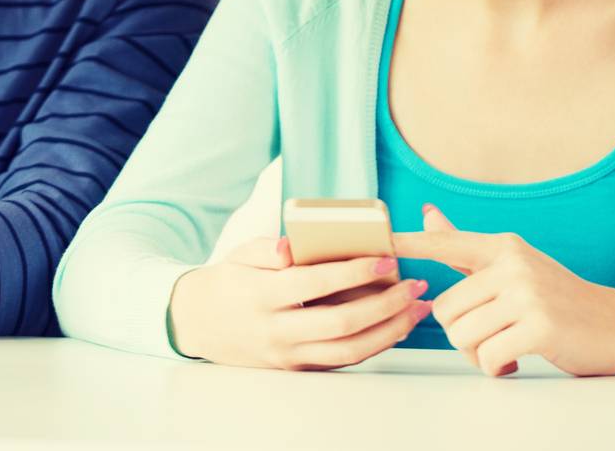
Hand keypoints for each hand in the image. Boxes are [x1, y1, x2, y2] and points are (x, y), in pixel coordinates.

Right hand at [167, 235, 430, 370]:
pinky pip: (342, 362)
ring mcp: (288, 355)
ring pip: (348, 351)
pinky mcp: (296, 369)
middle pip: (342, 323)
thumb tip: (291, 246)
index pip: (316, 284)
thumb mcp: (239, 254)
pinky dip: (374, 346)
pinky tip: (396, 327)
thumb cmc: (227, 281)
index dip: (353, 273)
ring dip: (390, 331)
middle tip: (414, 286)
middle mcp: (277, 330)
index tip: (386, 260)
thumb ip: (267, 249)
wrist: (198, 323)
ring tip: (417, 309)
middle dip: (386, 305)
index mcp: (263, 296)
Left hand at [393, 205, 614, 376]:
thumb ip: (464, 245)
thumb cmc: (557, 298)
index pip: (446, 242)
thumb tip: (428, 213)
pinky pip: (488, 358)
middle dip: (460, 334)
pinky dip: (496, 369)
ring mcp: (527, 293)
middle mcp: (512, 263)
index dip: (409, 245)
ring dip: (478, 355)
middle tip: (490, 337)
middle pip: (444, 309)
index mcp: (502, 246)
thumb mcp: (513, 265)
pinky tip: (514, 362)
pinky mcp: (540, 327)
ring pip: (462, 336)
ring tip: (504, 348)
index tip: (377, 242)